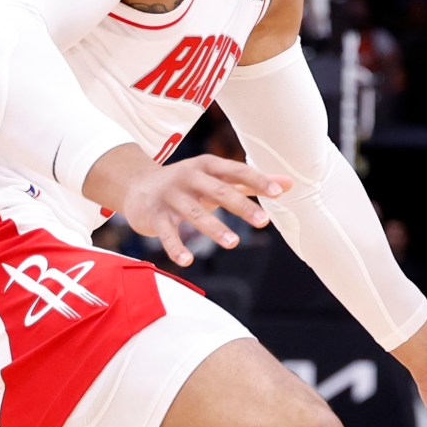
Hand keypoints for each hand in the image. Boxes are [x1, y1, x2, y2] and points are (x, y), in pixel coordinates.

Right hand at [120, 154, 289, 265]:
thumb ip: (249, 182)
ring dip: (214, 227)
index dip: (258, 180)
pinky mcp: (154, 215)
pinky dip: (176, 247)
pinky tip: (187, 260)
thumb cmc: (187, 183)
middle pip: (219, 191)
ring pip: (194, 212)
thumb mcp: (216, 178)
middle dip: (241, 206)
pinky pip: (166, 232)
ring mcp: (171, 196)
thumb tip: (289, 184)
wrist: (137, 185)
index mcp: (208, 166)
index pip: (237, 171)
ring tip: (233, 243)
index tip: (279, 191)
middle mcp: (189, 177)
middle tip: (263, 221)